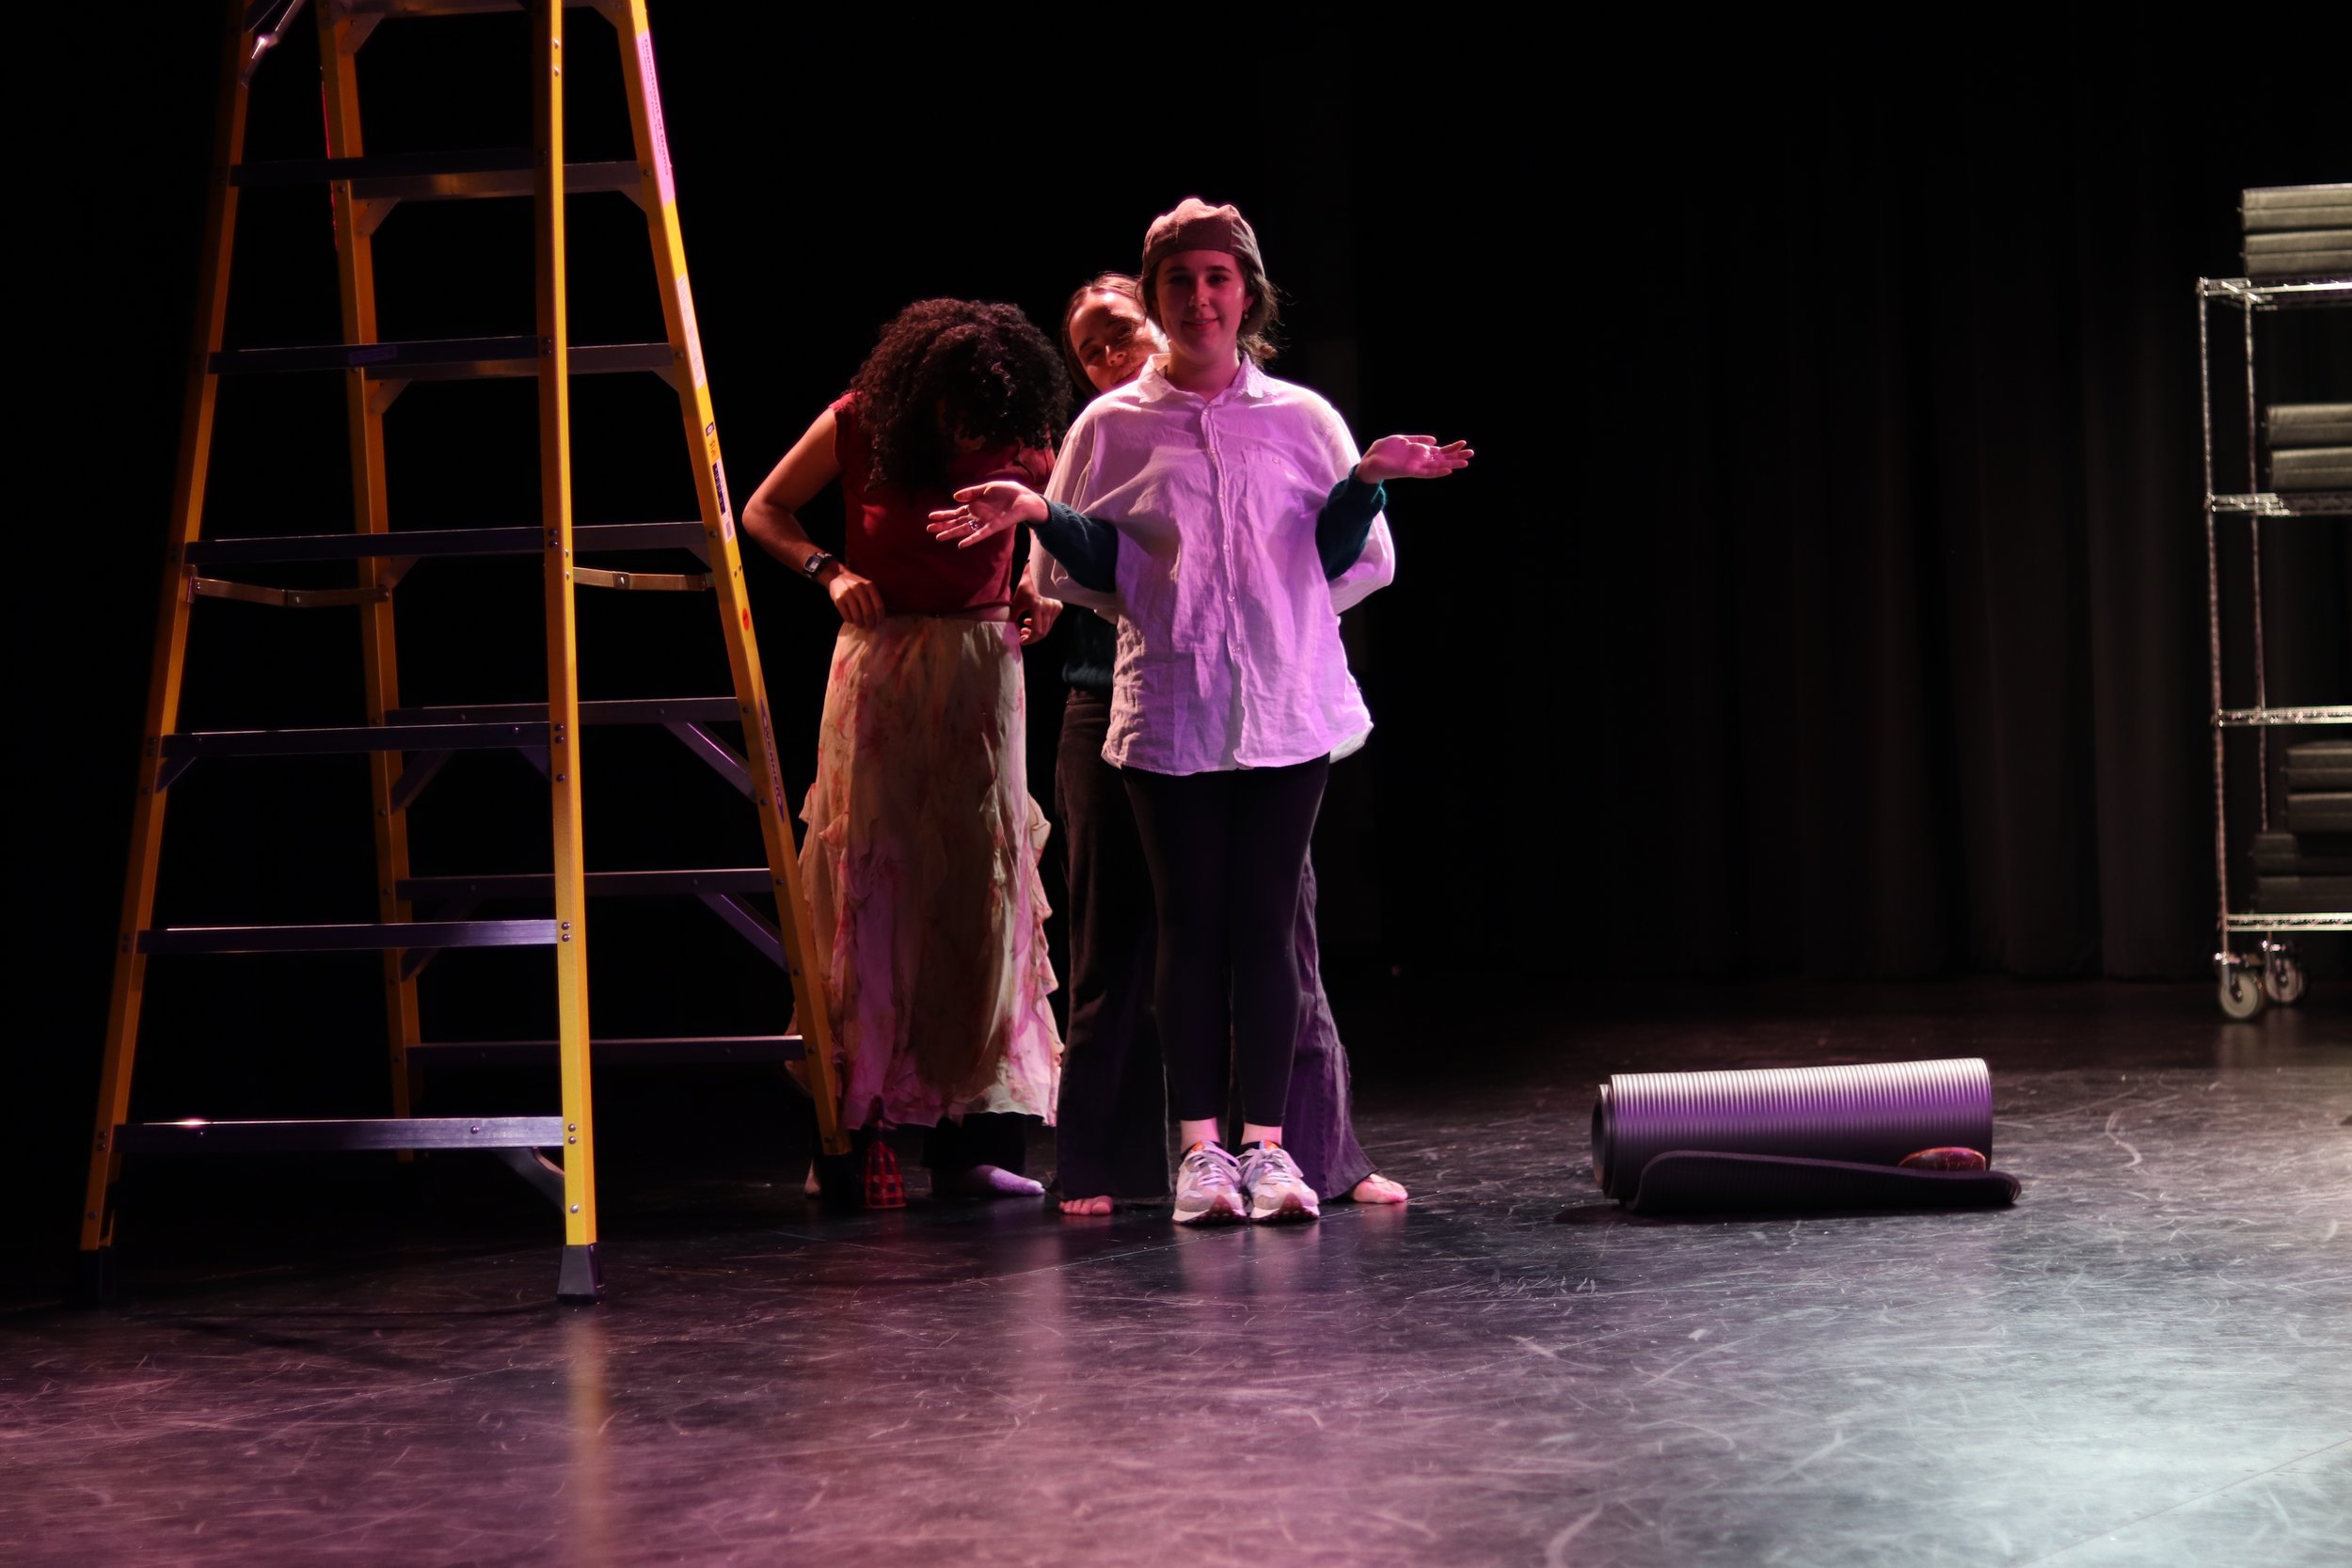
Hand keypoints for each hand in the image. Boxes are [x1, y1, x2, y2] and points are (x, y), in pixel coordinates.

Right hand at [826, 566, 884, 627]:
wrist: (837, 577)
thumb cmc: (856, 585)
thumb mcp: (867, 586)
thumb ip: (874, 598)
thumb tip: (881, 617)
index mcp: (870, 586)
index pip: (879, 606)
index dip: (880, 618)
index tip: (879, 623)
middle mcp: (859, 588)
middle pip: (869, 613)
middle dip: (870, 623)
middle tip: (870, 628)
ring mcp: (848, 594)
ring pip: (857, 616)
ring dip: (860, 624)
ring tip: (861, 626)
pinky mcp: (838, 600)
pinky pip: (846, 616)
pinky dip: (850, 621)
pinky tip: (852, 620)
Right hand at [926, 481, 1047, 548]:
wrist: (1025, 498)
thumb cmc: (1008, 492)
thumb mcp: (987, 487)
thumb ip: (972, 492)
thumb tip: (955, 496)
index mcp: (975, 506)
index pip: (955, 512)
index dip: (943, 514)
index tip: (930, 517)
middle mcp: (977, 516)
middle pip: (956, 522)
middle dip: (942, 526)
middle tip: (928, 530)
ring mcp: (985, 522)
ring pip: (964, 530)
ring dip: (951, 533)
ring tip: (939, 537)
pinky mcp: (994, 527)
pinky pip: (980, 534)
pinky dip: (971, 539)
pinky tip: (961, 544)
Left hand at [1011, 580, 1061, 645]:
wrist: (1039, 573)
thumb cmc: (1027, 585)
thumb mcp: (1017, 601)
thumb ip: (1014, 615)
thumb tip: (1010, 627)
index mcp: (1037, 606)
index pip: (1037, 631)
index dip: (1029, 639)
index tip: (1021, 640)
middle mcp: (1049, 608)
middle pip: (1043, 632)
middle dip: (1032, 637)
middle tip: (1022, 635)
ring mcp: (1055, 607)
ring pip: (1047, 628)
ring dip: (1035, 631)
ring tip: (1024, 627)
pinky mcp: (1058, 607)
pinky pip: (1050, 622)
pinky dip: (1041, 624)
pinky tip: (1031, 620)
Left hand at [1355, 434, 1472, 484]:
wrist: (1369, 461)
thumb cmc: (1384, 451)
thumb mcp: (1401, 440)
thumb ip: (1418, 439)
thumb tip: (1435, 440)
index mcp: (1418, 452)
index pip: (1439, 451)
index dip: (1451, 448)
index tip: (1464, 443)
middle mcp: (1420, 460)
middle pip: (1442, 458)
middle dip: (1456, 456)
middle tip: (1472, 453)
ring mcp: (1416, 466)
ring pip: (1438, 466)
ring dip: (1451, 464)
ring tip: (1465, 463)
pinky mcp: (1410, 471)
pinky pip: (1426, 473)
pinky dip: (1437, 472)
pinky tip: (1447, 470)